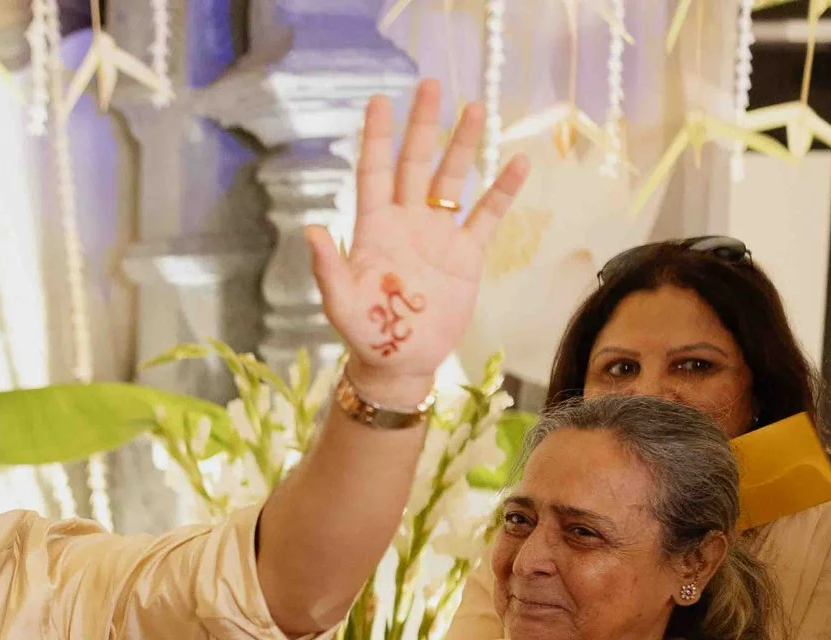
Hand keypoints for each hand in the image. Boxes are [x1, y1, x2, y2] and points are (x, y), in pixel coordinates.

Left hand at [310, 81, 528, 407]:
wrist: (400, 363)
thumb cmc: (364, 335)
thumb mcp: (341, 303)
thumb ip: (329, 266)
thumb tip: (313, 228)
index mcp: (373, 230)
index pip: (373, 172)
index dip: (375, 137)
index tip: (380, 101)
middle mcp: (406, 224)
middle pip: (413, 163)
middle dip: (421, 126)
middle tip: (429, 85)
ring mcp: (437, 236)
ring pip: (451, 180)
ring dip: (461, 146)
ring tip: (474, 107)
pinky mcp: (465, 255)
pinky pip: (486, 216)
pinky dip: (501, 191)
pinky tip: (517, 162)